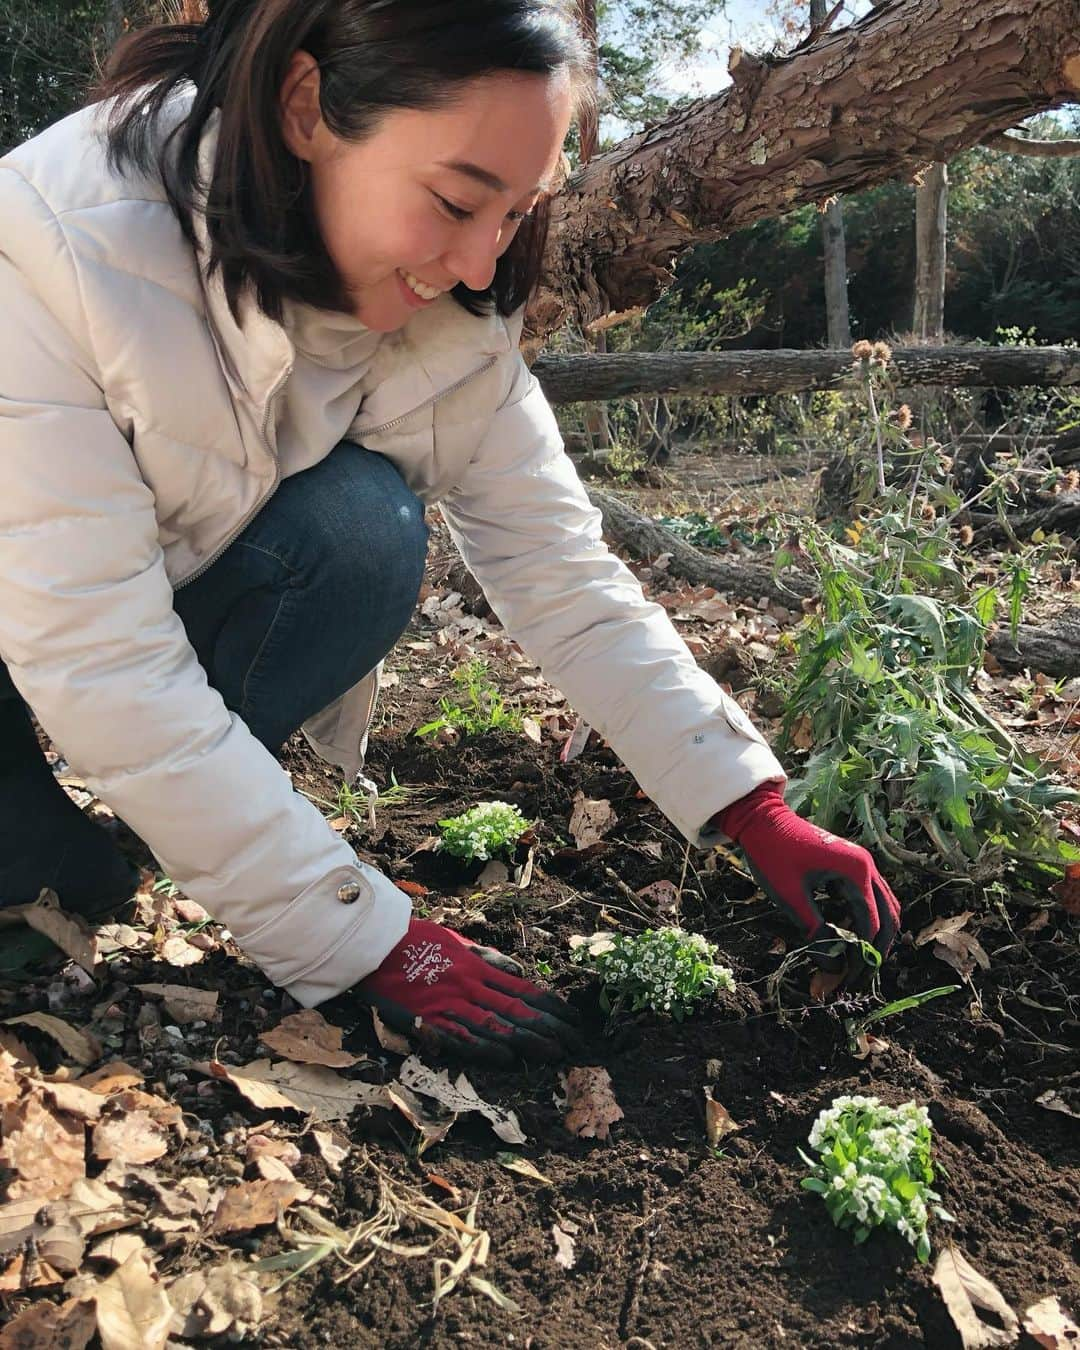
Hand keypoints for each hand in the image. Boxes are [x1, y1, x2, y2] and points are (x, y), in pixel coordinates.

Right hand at [356, 919, 582, 1065]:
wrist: (373, 942)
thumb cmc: (415, 940)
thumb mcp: (458, 941)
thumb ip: (489, 959)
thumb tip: (520, 974)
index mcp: (478, 966)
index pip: (523, 989)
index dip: (551, 1006)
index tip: (573, 1019)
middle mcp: (470, 985)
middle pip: (517, 1010)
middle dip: (549, 1028)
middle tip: (575, 1044)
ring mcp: (450, 1003)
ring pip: (496, 1025)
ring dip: (527, 1041)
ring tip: (554, 1054)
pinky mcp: (428, 1019)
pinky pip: (461, 1037)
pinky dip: (485, 1048)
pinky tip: (507, 1058)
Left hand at [715, 783, 900, 987]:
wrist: (761, 818)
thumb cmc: (772, 854)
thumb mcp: (790, 896)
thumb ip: (815, 931)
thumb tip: (833, 969)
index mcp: (856, 872)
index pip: (871, 926)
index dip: (862, 958)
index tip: (848, 982)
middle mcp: (867, 866)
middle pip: (888, 917)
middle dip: (876, 951)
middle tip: (858, 980)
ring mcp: (862, 864)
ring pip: (885, 907)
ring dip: (875, 936)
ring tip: (857, 964)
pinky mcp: (852, 865)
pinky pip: (871, 897)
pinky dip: (867, 920)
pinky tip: (851, 940)